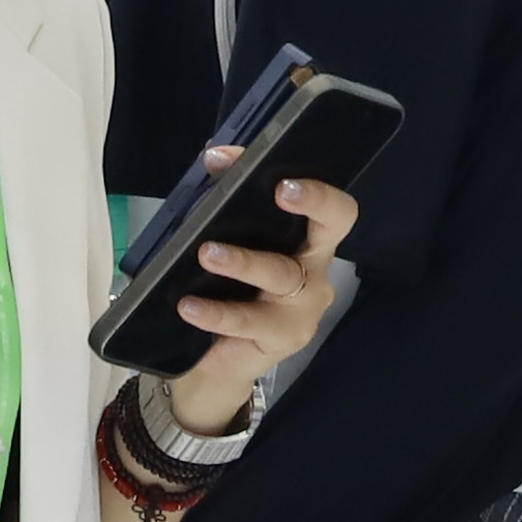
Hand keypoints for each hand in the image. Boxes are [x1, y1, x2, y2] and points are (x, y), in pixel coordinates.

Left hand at [159, 175, 356, 436]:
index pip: (332, 208)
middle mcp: (316, 270)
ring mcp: (303, 307)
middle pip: (331, 229)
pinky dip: (215, 312)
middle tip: (280, 191)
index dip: (314, 189)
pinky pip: (247, 321)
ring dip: (243, 261)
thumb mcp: (231, 248)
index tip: (282, 177)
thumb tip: (213, 160)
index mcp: (309, 242)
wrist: (219, 361)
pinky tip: (189, 306)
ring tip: (207, 253)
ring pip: (280, 274)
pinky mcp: (283, 338)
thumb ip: (228, 207)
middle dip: (312, 202)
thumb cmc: (229, 292)